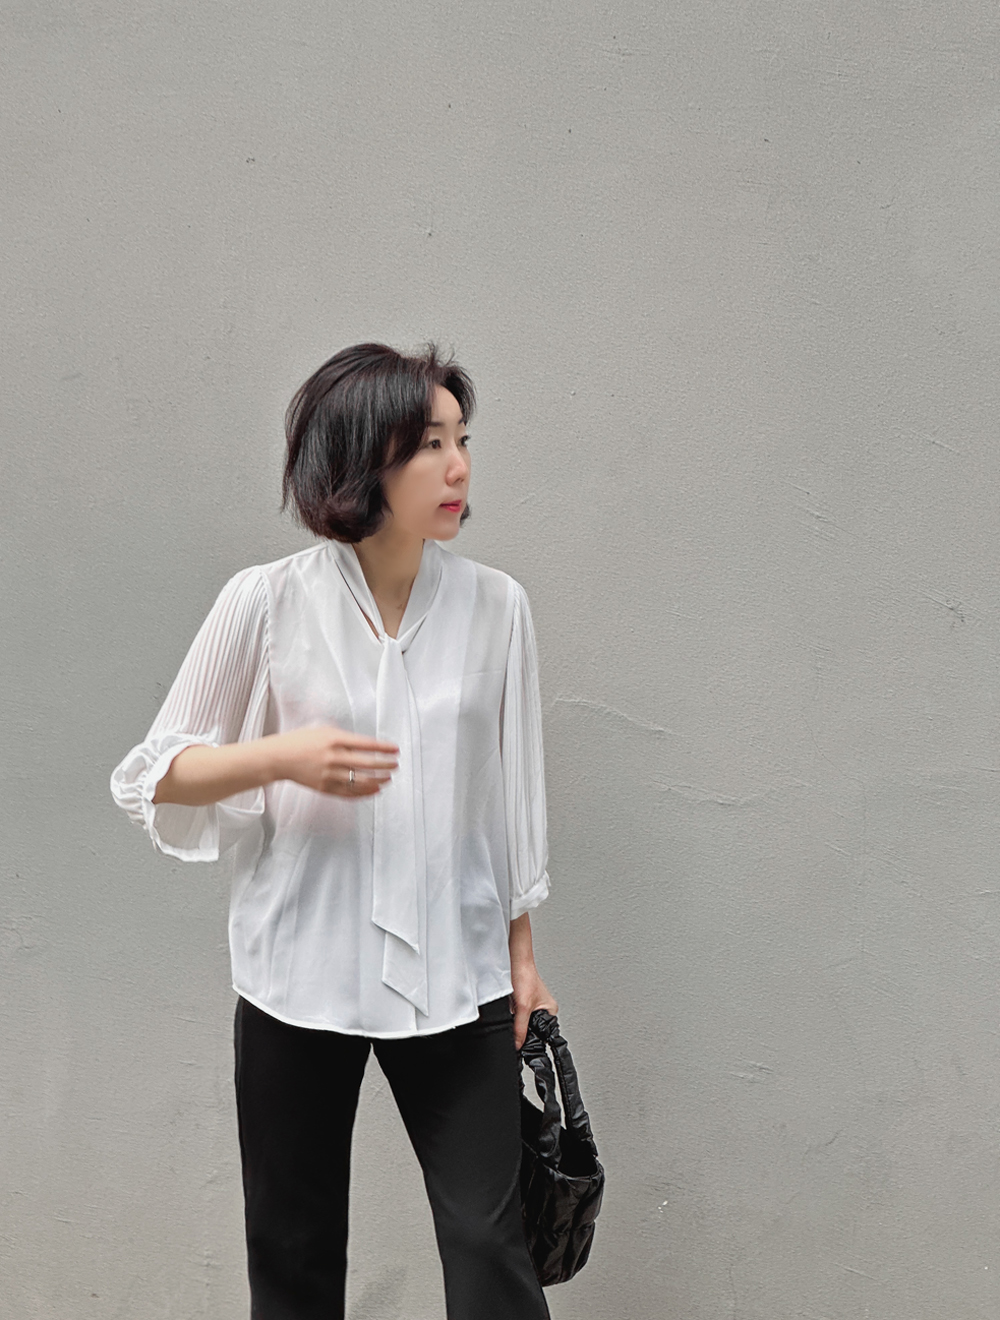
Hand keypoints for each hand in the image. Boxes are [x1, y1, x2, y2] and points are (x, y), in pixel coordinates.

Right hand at [269, 725, 398, 797]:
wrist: (279, 758)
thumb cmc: (301, 741)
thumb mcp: (324, 731)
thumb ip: (345, 738)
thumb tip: (367, 746)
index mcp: (334, 740)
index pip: (366, 744)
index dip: (384, 748)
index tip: (396, 750)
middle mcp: (334, 758)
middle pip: (367, 764)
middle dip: (385, 765)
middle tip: (395, 765)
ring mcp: (329, 775)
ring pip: (361, 781)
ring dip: (378, 780)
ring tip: (388, 778)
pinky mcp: (325, 788)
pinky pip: (349, 793)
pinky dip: (365, 793)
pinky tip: (375, 790)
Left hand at [510, 964, 557, 1051]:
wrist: (515, 962)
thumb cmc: (525, 976)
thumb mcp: (522, 1007)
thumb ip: (519, 1028)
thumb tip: (517, 1045)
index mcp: (551, 1011)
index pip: (542, 1033)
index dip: (531, 1038)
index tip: (521, 1042)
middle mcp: (544, 1009)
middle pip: (532, 1028)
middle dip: (522, 1027)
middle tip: (517, 1016)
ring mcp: (533, 1005)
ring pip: (524, 1022)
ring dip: (517, 1019)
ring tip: (515, 1006)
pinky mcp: (523, 1002)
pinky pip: (518, 1015)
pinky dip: (513, 1013)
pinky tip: (511, 1006)